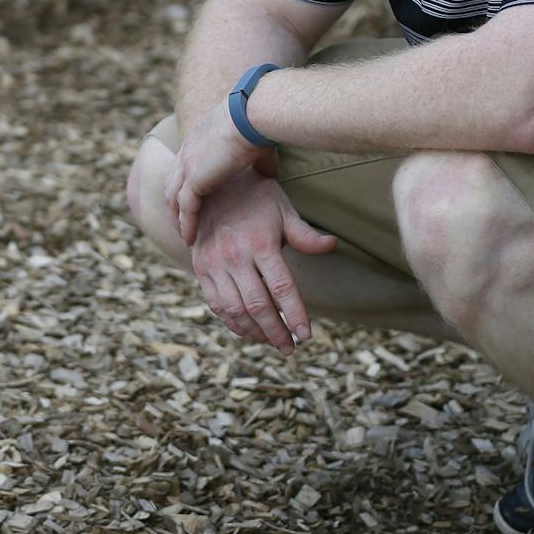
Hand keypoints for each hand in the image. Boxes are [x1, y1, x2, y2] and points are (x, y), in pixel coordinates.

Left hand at [166, 99, 271, 245]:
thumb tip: (269, 174)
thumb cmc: (260, 127)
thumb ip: (258, 163)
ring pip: (173, 198)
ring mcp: (187, 165)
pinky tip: (190, 240)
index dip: (185, 187)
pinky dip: (186, 225)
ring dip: (177, 219)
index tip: (191, 205)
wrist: (252, 116)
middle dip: (175, 206)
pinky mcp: (194, 178)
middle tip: (182, 225)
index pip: (184, 168)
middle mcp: (187, 151)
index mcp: (198, 140)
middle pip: (172, 183)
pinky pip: (185, 208)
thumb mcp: (257, 147)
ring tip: (185, 238)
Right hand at [190, 170, 335, 354]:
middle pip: (259, 306)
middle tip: (290, 348)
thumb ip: (304, 234)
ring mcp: (215, 264)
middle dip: (276, 332)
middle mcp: (235, 256)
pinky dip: (232, 323)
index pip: (282, 288)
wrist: (209, 185)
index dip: (295, 315)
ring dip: (255, 332)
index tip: (306, 335)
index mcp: (260, 243)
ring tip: (272, 342)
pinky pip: (217, 304)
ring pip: (236, 310)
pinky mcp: (201, 269)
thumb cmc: (254, 197)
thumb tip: (332, 245)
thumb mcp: (282, 209)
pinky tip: (248, 331)